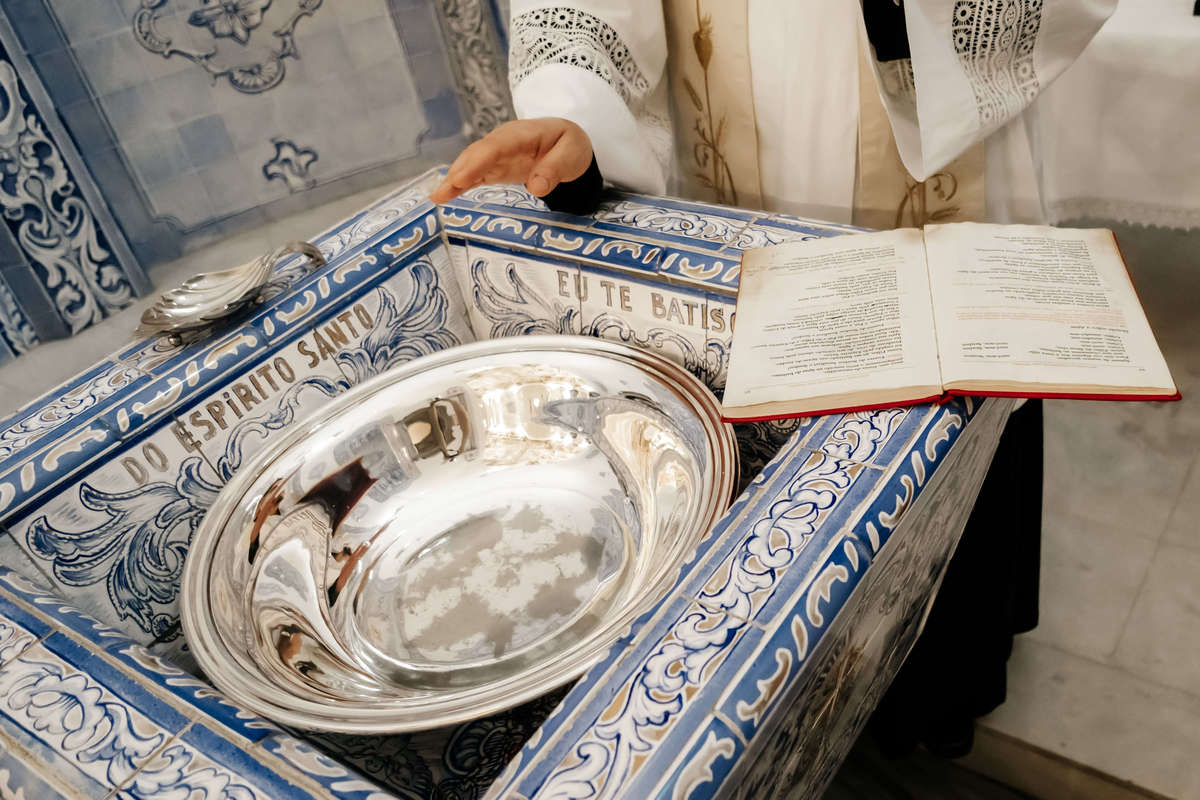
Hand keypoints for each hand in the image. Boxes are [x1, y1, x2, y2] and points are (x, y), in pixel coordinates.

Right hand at [429, 118, 592, 203]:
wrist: (566, 141)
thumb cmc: (569, 144)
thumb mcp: (571, 153)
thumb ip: (555, 169)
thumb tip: (537, 188)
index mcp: (522, 134)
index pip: (496, 147)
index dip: (478, 162)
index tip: (462, 178)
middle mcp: (503, 141)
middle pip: (477, 154)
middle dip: (459, 172)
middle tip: (441, 192)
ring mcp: (496, 153)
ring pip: (471, 163)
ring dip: (453, 179)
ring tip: (437, 196)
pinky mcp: (494, 166)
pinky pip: (474, 173)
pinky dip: (459, 183)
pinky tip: (444, 195)